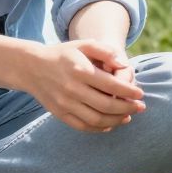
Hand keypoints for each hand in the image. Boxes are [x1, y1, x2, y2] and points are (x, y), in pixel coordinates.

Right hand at [27, 39, 144, 132]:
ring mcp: (65, 103)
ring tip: (128, 117)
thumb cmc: (63, 54)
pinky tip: (110, 124)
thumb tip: (124, 65)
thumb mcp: (83, 44)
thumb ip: (105, 51)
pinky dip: (99, 128)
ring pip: (96, 119)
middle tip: (140, 107)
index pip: (111, 85)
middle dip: (128, 108)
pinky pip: (82, 126)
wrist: (31, 67)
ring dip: (116, 120)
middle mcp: (72, 88)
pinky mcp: (59, 114)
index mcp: (81, 70)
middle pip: (106, 105)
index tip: (140, 94)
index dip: (129, 92)